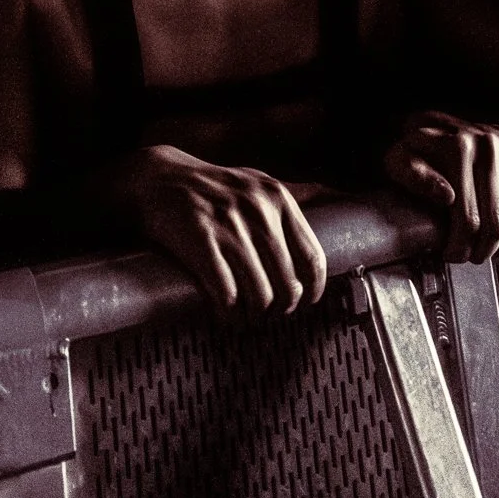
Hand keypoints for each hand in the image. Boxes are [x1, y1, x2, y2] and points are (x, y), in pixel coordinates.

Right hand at [117, 145, 326, 313]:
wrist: (157, 179)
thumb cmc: (212, 189)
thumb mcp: (255, 184)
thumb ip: (291, 199)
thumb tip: (341, 198)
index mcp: (277, 197)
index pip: (312, 258)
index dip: (312, 291)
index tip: (304, 304)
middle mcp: (257, 209)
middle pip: (288, 284)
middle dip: (279, 308)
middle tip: (266, 314)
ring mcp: (229, 223)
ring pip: (260, 295)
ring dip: (254, 316)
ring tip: (245, 318)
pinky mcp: (200, 239)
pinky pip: (227, 294)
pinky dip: (227, 313)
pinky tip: (222, 313)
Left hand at [383, 111, 498, 262]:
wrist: (432, 123)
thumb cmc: (414, 149)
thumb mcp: (398, 160)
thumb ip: (412, 176)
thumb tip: (448, 196)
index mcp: (457, 148)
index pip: (468, 218)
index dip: (460, 246)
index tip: (451, 255)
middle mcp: (488, 142)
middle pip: (496, 222)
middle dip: (483, 250)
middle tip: (471, 256)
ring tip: (489, 249)